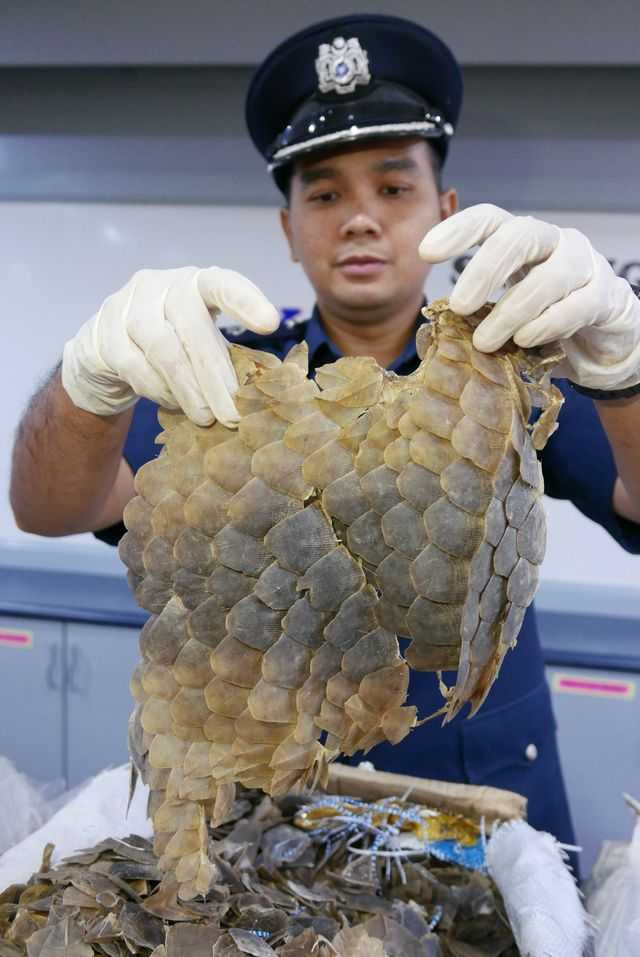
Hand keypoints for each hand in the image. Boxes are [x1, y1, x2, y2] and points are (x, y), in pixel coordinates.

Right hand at [62, 267, 279, 425]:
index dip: (246, 301)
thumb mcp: (200, 342)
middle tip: (233, 416)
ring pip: (164, 350)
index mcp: (195, 283)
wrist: (104, 352)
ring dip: (189, 391)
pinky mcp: (103, 333)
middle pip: (193, 326)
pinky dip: (159, 391)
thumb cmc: (170, 346)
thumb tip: (262, 394)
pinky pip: (136, 368)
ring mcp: (127, 305)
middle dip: (216, 376)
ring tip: (206, 419)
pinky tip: (174, 404)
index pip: (222, 283)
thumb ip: (226, 357)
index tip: (271, 324)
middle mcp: (160, 285)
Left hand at [419, 204, 639, 390]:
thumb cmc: (544, 318)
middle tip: (457, 306)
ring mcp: (584, 265)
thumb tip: (435, 327)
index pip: (489, 219)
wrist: (602, 337)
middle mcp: (554, 242)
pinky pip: (577, 305)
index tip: (426, 253)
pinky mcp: (605, 296)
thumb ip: (480, 309)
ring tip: (485, 342)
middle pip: (520, 237)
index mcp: (522, 240)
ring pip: (550, 276)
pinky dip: (547, 325)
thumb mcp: (506, 308)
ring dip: (512, 311)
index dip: (458, 230)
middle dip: (484, 270)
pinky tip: (524, 340)